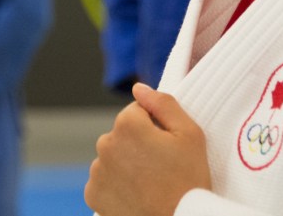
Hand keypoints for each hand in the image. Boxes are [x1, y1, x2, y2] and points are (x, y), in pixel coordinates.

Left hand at [85, 83, 210, 215]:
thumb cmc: (188, 181)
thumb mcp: (190, 134)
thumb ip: (163, 103)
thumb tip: (139, 88)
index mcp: (127, 124)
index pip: (137, 111)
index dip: (156, 126)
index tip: (167, 146)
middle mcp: (105, 144)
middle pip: (123, 133)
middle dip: (139, 143)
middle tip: (161, 166)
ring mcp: (97, 171)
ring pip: (113, 156)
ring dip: (127, 163)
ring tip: (150, 182)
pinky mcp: (93, 194)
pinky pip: (104, 179)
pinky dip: (117, 184)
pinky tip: (136, 193)